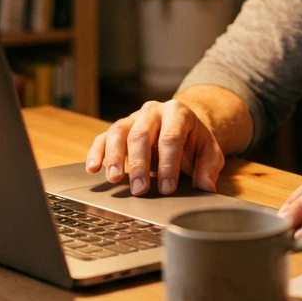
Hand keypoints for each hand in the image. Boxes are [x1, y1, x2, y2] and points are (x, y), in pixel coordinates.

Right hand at [84, 99, 225, 195]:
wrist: (181, 125)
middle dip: (139, 164)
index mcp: (178, 113)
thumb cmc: (194, 141)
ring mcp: (133, 118)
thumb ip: (209, 168)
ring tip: (113, 179)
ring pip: (119, 132)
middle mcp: (153, 111)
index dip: (168, 164)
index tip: (167, 189)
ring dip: (114, 157)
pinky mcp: (119, 128)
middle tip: (139, 190)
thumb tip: (206, 187)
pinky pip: (103, 137)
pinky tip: (92, 168)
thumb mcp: (209, 152)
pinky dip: (96, 152)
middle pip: (141, 134)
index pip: (171, 138)